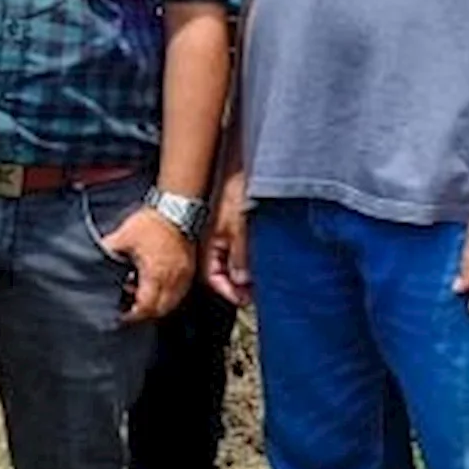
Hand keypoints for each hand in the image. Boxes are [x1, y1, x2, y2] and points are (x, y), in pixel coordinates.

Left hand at [103, 206, 194, 323]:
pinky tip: (155, 286)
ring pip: (171, 304)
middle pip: (159, 311)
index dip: (131, 315)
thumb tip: (91, 256)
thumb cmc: (151, 222)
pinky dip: (167, 296)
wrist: (176, 207)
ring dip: (156, 305)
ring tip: (140, 295)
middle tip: (129, 308)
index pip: (144, 307)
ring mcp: (183, 276)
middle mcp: (172, 280)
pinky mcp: (188, 270)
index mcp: (155, 275)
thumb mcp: (123, 236)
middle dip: (143, 313)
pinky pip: (179, 293)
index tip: (120, 315)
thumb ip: (107, 250)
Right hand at [203, 170, 250, 306]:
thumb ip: (240, 259)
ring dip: (243, 271)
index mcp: (207, 246)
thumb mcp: (240, 231)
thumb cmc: (234, 194)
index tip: (246, 300)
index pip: (213, 280)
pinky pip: (234, 248)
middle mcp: (210, 242)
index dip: (230, 292)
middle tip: (256, 293)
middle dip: (238, 285)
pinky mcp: (228, 225)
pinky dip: (245, 257)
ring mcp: (219, 233)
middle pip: (221, 272)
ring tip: (260, 278)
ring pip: (229, 261)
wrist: (235, 168)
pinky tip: (259, 257)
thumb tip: (242, 282)